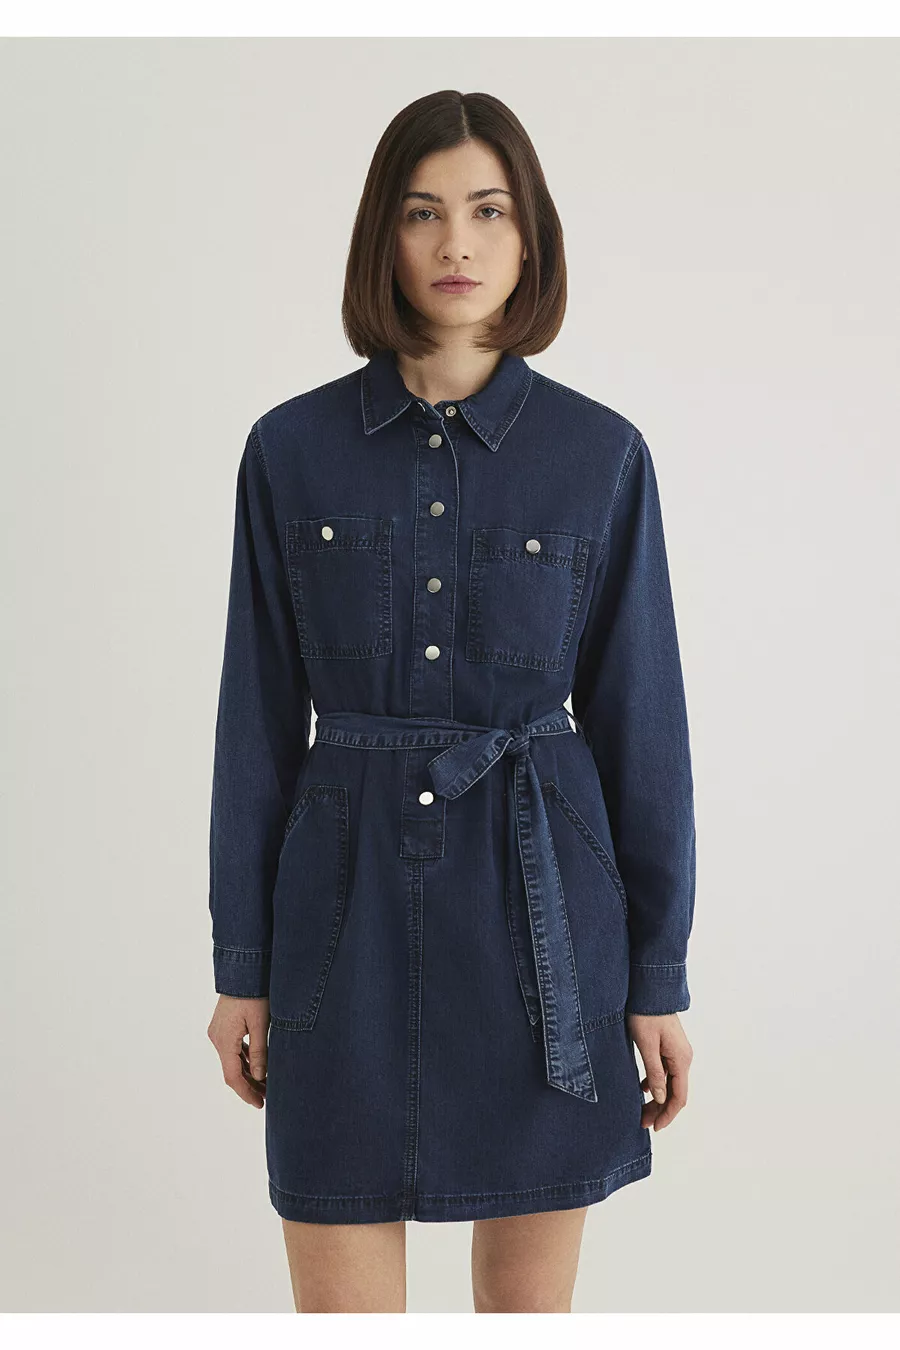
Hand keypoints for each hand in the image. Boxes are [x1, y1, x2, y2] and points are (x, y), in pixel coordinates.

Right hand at [207, 994, 269, 1107]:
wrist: (242, 970)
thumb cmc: (254, 994)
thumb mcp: (261, 1024)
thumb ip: (260, 1052)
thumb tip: (260, 1077)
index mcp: (224, 1041)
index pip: (232, 1077)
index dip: (246, 1093)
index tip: (260, 1104)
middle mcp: (217, 1038)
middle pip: (232, 1070)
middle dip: (249, 1085)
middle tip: (267, 1097)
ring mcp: (218, 1032)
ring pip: (232, 1060)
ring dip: (247, 1073)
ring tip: (266, 1084)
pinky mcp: (222, 1026)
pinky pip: (232, 1049)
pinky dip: (244, 1059)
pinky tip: (257, 1065)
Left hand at [626, 1011, 692, 1130]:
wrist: (650, 989)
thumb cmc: (646, 1014)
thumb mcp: (646, 1044)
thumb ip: (654, 1072)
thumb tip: (659, 1097)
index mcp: (681, 1059)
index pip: (678, 1096)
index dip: (667, 1115)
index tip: (655, 1128)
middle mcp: (684, 1057)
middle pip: (675, 1092)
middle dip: (660, 1110)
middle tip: (643, 1123)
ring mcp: (678, 1052)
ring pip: (670, 1083)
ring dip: (657, 1098)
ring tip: (641, 1111)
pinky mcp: (669, 1047)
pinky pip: (666, 1072)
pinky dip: (656, 1083)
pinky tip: (643, 1089)